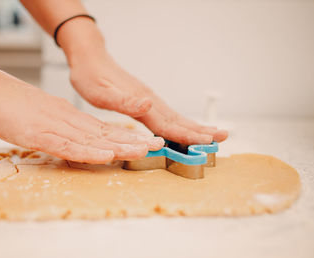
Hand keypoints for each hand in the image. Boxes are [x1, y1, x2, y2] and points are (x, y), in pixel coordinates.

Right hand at [0, 66, 163, 163]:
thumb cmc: (8, 102)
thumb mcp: (39, 116)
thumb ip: (57, 128)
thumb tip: (71, 139)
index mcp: (67, 116)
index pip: (101, 128)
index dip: (125, 136)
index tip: (145, 141)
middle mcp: (66, 119)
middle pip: (104, 132)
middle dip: (132, 140)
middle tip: (157, 145)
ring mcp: (53, 126)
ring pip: (92, 138)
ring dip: (119, 145)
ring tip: (144, 150)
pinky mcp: (38, 133)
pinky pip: (68, 145)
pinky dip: (89, 151)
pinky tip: (106, 155)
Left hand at [69, 51, 227, 144]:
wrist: (90, 59)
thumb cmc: (91, 77)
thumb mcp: (101, 92)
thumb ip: (124, 101)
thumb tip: (148, 104)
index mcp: (141, 103)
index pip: (167, 123)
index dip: (187, 135)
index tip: (207, 142)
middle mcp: (149, 101)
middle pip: (178, 120)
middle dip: (200, 131)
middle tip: (223, 138)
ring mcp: (148, 99)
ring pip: (175, 117)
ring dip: (194, 127)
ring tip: (212, 134)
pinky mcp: (144, 100)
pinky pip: (166, 115)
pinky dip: (179, 123)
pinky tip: (184, 127)